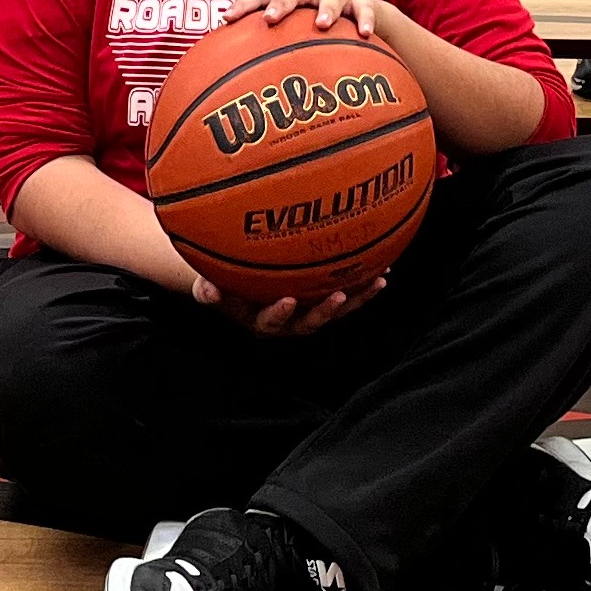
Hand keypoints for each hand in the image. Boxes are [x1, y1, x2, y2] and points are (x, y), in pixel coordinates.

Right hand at [192, 269, 386, 336]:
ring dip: (357, 298)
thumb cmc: (225, 285)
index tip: (287, 299)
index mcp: (262, 321)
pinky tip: (384, 268)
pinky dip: (364, 285)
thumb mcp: (213, 288)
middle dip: (327, 310)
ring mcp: (309, 312)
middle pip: (311, 321)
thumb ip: (209, 291)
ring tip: (377, 281)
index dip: (279, 313)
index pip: (270, 322)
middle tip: (339, 295)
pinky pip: (347, 294)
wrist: (240, 285)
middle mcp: (290, 322)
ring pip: (336, 309)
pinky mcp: (324, 301)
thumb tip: (207, 289)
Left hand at [233, 0, 382, 41]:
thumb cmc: (318, 26)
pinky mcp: (361, 3)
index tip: (227, 19)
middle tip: (270, 19)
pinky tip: (364, 34)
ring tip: (322, 25)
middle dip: (280, 3)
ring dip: (326, 10)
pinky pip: (364, 11)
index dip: (244, 5)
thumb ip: (272, 46)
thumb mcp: (296, 31)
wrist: (363, 13)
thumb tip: (238, 76)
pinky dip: (364, 21)